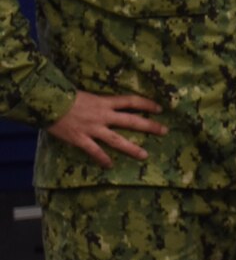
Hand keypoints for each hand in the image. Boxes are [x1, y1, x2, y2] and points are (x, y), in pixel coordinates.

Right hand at [46, 90, 164, 168]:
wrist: (46, 103)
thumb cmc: (64, 95)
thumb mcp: (86, 94)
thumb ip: (98, 101)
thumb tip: (109, 103)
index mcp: (104, 102)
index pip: (131, 101)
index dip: (147, 104)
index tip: (160, 108)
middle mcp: (103, 116)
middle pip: (132, 121)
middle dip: (150, 126)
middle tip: (165, 131)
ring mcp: (93, 129)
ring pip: (117, 140)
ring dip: (132, 148)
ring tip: (144, 155)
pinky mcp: (81, 139)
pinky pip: (94, 151)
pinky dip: (102, 159)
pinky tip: (109, 165)